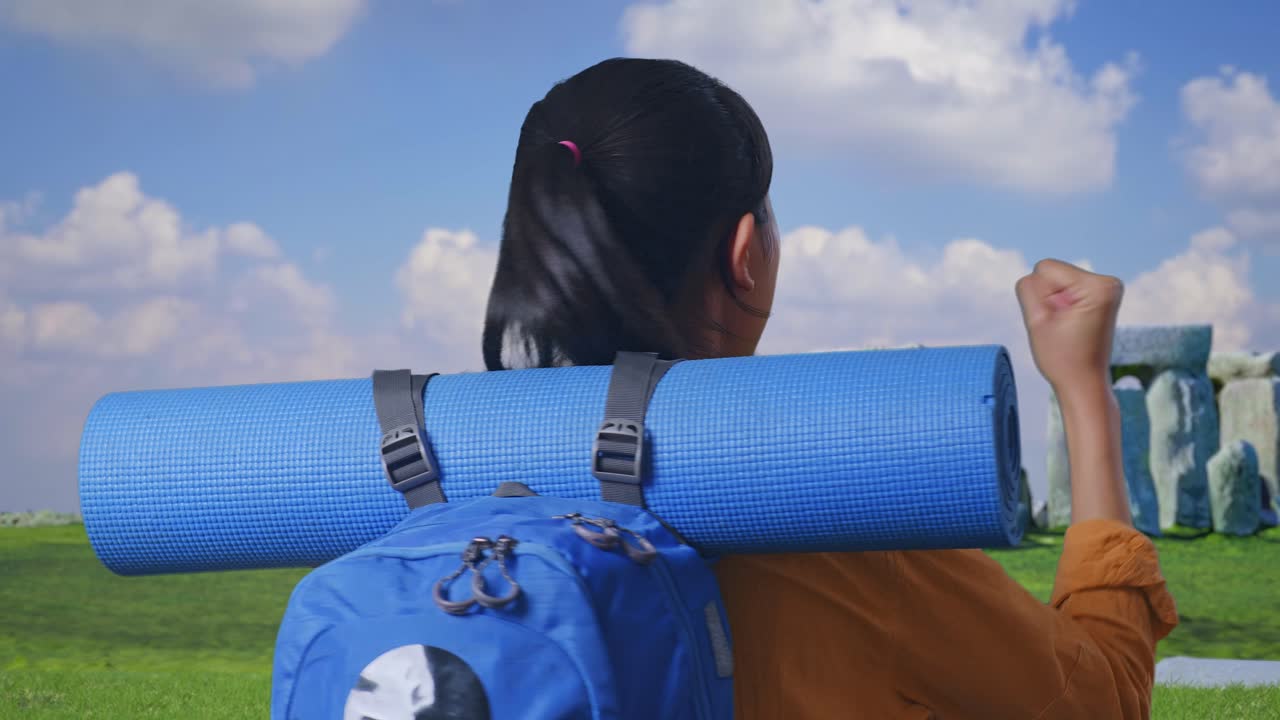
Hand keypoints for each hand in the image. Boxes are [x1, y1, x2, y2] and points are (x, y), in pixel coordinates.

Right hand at [1014, 258, 1124, 393]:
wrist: (1084, 383)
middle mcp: (1108, 282)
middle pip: (1053, 273)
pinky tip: (1072, 326)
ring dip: (1055, 304)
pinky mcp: (1103, 296)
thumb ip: (1028, 287)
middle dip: (1049, 299)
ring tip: (1067, 328)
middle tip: (1061, 327)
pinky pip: (1067, 289)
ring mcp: (1108, 289)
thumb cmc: (1062, 358)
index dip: (1040, 296)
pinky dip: (1064, 306)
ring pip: (1058, 281)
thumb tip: (1034, 276)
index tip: (1056, 321)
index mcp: (1097, 285)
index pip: (1044, 268)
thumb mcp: (1035, 320)